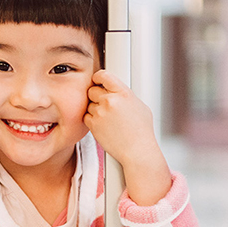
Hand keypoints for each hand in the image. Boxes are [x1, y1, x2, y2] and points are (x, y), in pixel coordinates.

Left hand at [85, 70, 170, 205]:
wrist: (137, 151)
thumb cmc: (141, 131)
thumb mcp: (139, 106)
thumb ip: (125, 95)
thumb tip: (116, 90)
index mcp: (123, 93)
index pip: (104, 75)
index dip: (98, 77)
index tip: (97, 80)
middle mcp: (111, 101)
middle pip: (92, 90)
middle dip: (96, 96)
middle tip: (105, 105)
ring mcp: (100, 112)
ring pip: (89, 104)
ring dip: (95, 110)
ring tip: (108, 119)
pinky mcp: (93, 124)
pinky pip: (86, 116)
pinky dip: (92, 120)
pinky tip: (103, 126)